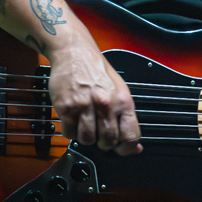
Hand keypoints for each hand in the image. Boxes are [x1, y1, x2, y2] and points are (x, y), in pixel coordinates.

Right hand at [46, 33, 141, 155]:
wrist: (74, 52)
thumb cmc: (96, 70)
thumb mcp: (118, 89)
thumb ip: (125, 116)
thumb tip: (134, 144)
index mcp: (123, 100)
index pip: (130, 135)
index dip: (127, 148)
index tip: (123, 150)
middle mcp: (106, 104)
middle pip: (108, 141)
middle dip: (104, 144)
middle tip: (100, 135)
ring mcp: (86, 106)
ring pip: (88, 140)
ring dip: (86, 138)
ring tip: (86, 125)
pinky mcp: (67, 107)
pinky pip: (70, 133)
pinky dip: (71, 131)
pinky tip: (74, 119)